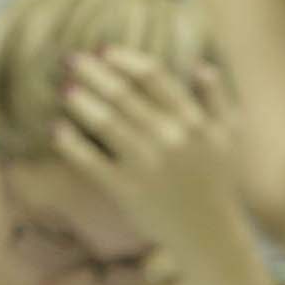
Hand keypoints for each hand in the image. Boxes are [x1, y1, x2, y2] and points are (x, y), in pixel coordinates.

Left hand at [56, 47, 244, 248]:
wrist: (209, 235)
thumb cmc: (218, 183)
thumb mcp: (229, 136)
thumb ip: (217, 99)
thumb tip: (201, 66)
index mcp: (192, 120)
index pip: (153, 76)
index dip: (125, 59)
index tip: (103, 49)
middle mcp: (170, 137)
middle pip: (124, 94)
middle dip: (94, 72)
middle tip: (69, 58)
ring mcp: (147, 164)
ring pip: (106, 122)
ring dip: (81, 101)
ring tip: (64, 88)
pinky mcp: (127, 191)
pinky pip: (92, 162)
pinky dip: (72, 144)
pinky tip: (56, 129)